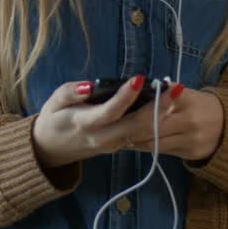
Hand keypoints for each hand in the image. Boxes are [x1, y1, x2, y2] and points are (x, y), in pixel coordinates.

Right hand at [31, 75, 177, 168]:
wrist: (51, 150)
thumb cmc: (53, 119)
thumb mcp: (54, 101)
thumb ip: (71, 93)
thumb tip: (89, 86)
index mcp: (85, 124)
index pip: (109, 111)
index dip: (125, 96)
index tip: (139, 78)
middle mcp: (103, 138)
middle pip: (136, 125)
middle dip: (158, 106)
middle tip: (174, 87)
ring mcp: (114, 145)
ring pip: (144, 134)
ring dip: (163, 114)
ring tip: (177, 93)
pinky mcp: (121, 146)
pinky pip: (142, 137)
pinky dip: (158, 122)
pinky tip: (169, 105)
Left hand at [124, 86, 223, 162]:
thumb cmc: (201, 105)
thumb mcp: (187, 93)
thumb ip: (165, 93)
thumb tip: (137, 91)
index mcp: (187, 100)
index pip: (156, 104)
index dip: (136, 109)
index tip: (119, 109)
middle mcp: (190, 120)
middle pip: (152, 125)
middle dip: (130, 127)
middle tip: (112, 127)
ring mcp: (191, 139)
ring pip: (154, 142)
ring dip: (135, 140)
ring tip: (121, 136)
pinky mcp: (191, 154)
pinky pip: (162, 151)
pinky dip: (146, 147)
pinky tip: (135, 144)